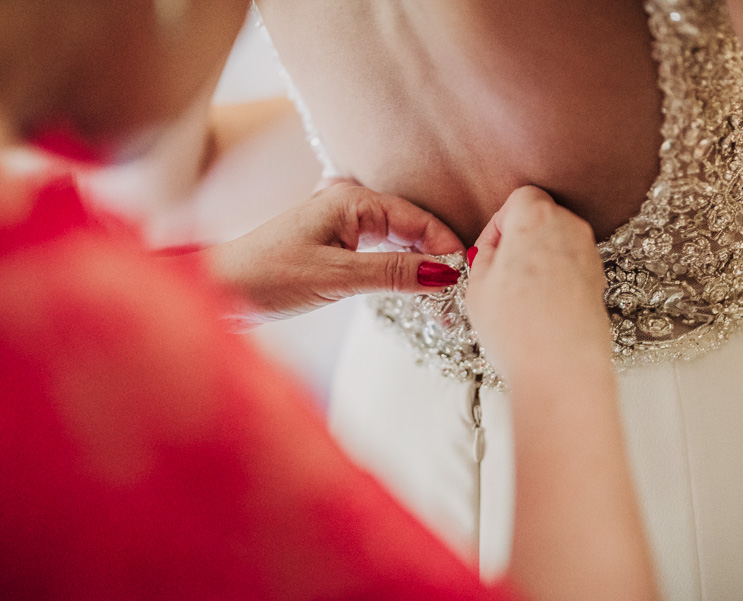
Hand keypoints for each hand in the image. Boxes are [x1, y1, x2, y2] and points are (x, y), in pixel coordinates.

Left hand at [202, 181, 463, 326]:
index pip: (416, 219)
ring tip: (443, 293)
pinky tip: (413, 284)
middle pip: (411, 225)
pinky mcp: (334, 243)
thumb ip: (393, 273)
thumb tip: (444, 274)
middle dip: (437, 256)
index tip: (468, 275)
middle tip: (461, 291)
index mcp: (351, 199)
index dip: (445, 245)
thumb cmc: (267, 277)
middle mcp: (349, 202)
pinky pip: (380, 249)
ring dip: (420, 263)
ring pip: (397, 238)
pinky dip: (399, 266)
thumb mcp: (337, 277)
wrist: (218, 290)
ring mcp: (341, 222)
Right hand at [465, 185, 610, 381]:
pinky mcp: (600, 282)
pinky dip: (555, 279)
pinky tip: (539, 309)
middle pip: (542, 217)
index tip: (487, 252)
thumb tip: (493, 252)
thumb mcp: (477, 286)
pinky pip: (571, 268)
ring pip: (558, 243)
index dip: (498, 224)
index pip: (519, 198)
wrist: (561, 369)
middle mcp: (571, 228)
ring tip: (517, 297)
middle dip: (519, 240)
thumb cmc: (517, 328)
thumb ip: (485, 256)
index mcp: (537, 217)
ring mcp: (590, 255)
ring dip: (538, 260)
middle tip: (499, 274)